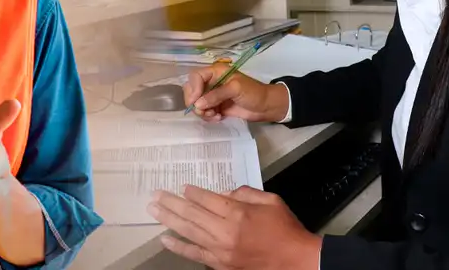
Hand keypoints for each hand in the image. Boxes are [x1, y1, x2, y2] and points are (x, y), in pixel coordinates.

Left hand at [148, 185, 320, 269]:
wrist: (295, 262)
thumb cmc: (285, 229)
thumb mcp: (270, 200)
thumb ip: (245, 193)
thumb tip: (223, 193)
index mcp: (238, 213)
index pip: (206, 199)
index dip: (192, 192)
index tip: (182, 186)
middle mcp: (225, 231)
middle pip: (192, 213)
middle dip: (171, 202)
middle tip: (155, 194)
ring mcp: (221, 250)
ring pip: (188, 232)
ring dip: (169, 219)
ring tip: (153, 209)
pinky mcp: (220, 264)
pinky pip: (194, 254)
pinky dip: (178, 246)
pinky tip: (165, 238)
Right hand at [183, 63, 289, 122]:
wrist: (266, 106)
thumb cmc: (253, 92)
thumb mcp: (236, 89)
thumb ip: (216, 95)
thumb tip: (197, 104)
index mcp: (216, 72)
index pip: (196, 76)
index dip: (193, 88)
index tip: (196, 101)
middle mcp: (212, 82)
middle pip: (192, 90)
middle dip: (194, 102)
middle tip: (202, 112)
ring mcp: (213, 95)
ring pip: (196, 103)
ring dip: (202, 111)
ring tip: (214, 116)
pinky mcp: (216, 106)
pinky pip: (204, 111)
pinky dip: (208, 116)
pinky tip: (218, 117)